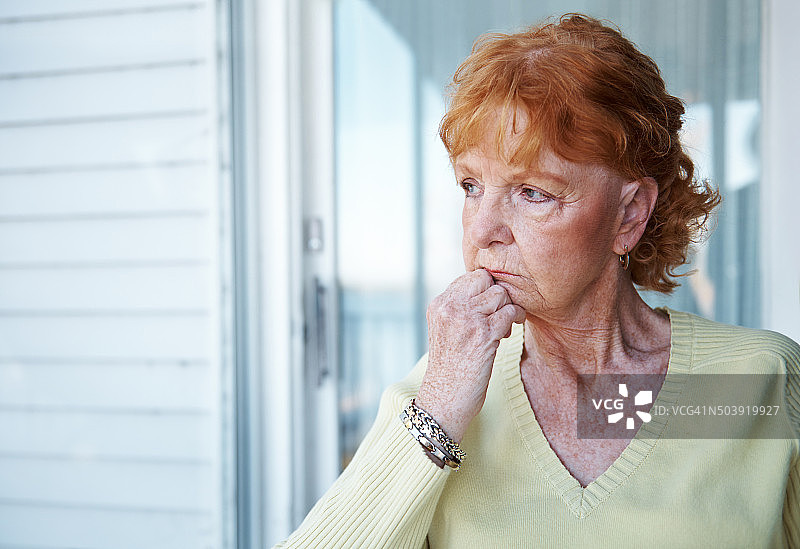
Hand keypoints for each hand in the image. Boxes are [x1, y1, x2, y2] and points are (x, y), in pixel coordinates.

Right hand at [415, 269, 525, 443]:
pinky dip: (515, 320)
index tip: (488, 307)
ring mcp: (466, 319)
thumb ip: (459, 309)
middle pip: (485, 280)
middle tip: (498, 315)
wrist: (444, 399)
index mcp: (438, 304)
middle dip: (498, 295)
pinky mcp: (482, 334)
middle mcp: (449, 307)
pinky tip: (508, 334)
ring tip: (502, 328)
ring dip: (507, 309)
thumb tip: (488, 292)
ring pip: (500, 294)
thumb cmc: (449, 369)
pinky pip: (509, 312)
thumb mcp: (445, 331)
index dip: (484, 289)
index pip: (470, 277)